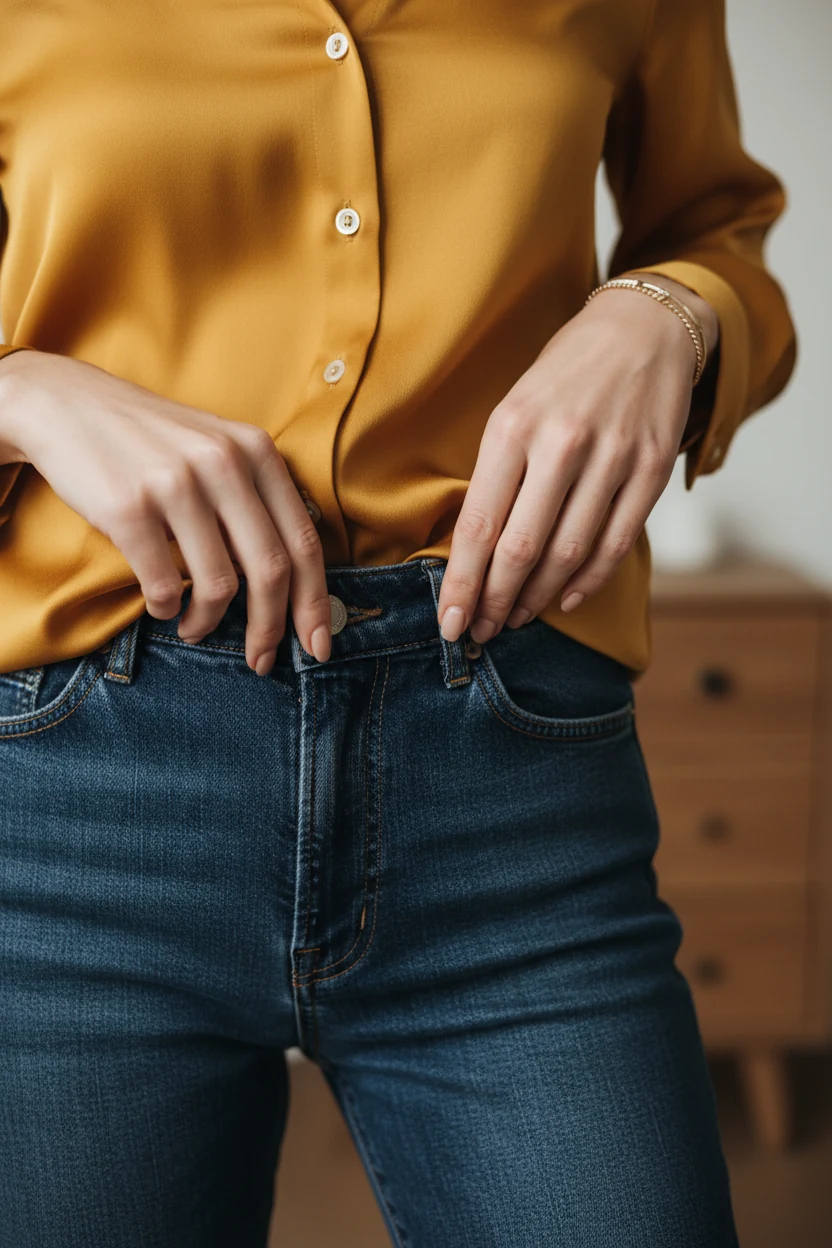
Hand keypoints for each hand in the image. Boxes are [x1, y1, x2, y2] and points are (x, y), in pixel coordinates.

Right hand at [0, 350, 330, 672]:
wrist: (68, 405)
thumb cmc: (154, 443)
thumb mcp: (220, 449)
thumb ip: (259, 500)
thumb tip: (295, 586)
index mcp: (257, 451)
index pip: (303, 542)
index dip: (315, 603)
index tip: (318, 646)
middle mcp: (223, 463)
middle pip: (271, 571)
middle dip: (271, 628)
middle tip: (261, 659)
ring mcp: (176, 485)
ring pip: (219, 585)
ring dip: (209, 623)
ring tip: (195, 628)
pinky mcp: (128, 508)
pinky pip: (163, 586)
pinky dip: (166, 610)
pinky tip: (162, 606)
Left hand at [436, 275, 719, 643]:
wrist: (643, 327)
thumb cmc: (565, 373)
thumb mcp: (514, 407)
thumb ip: (497, 473)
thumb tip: (472, 551)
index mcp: (512, 426)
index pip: (479, 525)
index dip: (462, 585)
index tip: (450, 623)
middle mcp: (561, 443)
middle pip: (520, 549)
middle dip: (494, 602)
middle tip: (481, 632)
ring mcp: (612, 457)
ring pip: (568, 554)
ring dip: (537, 598)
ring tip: (517, 618)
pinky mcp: (651, 468)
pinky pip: (615, 543)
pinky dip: (588, 581)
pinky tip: (566, 599)